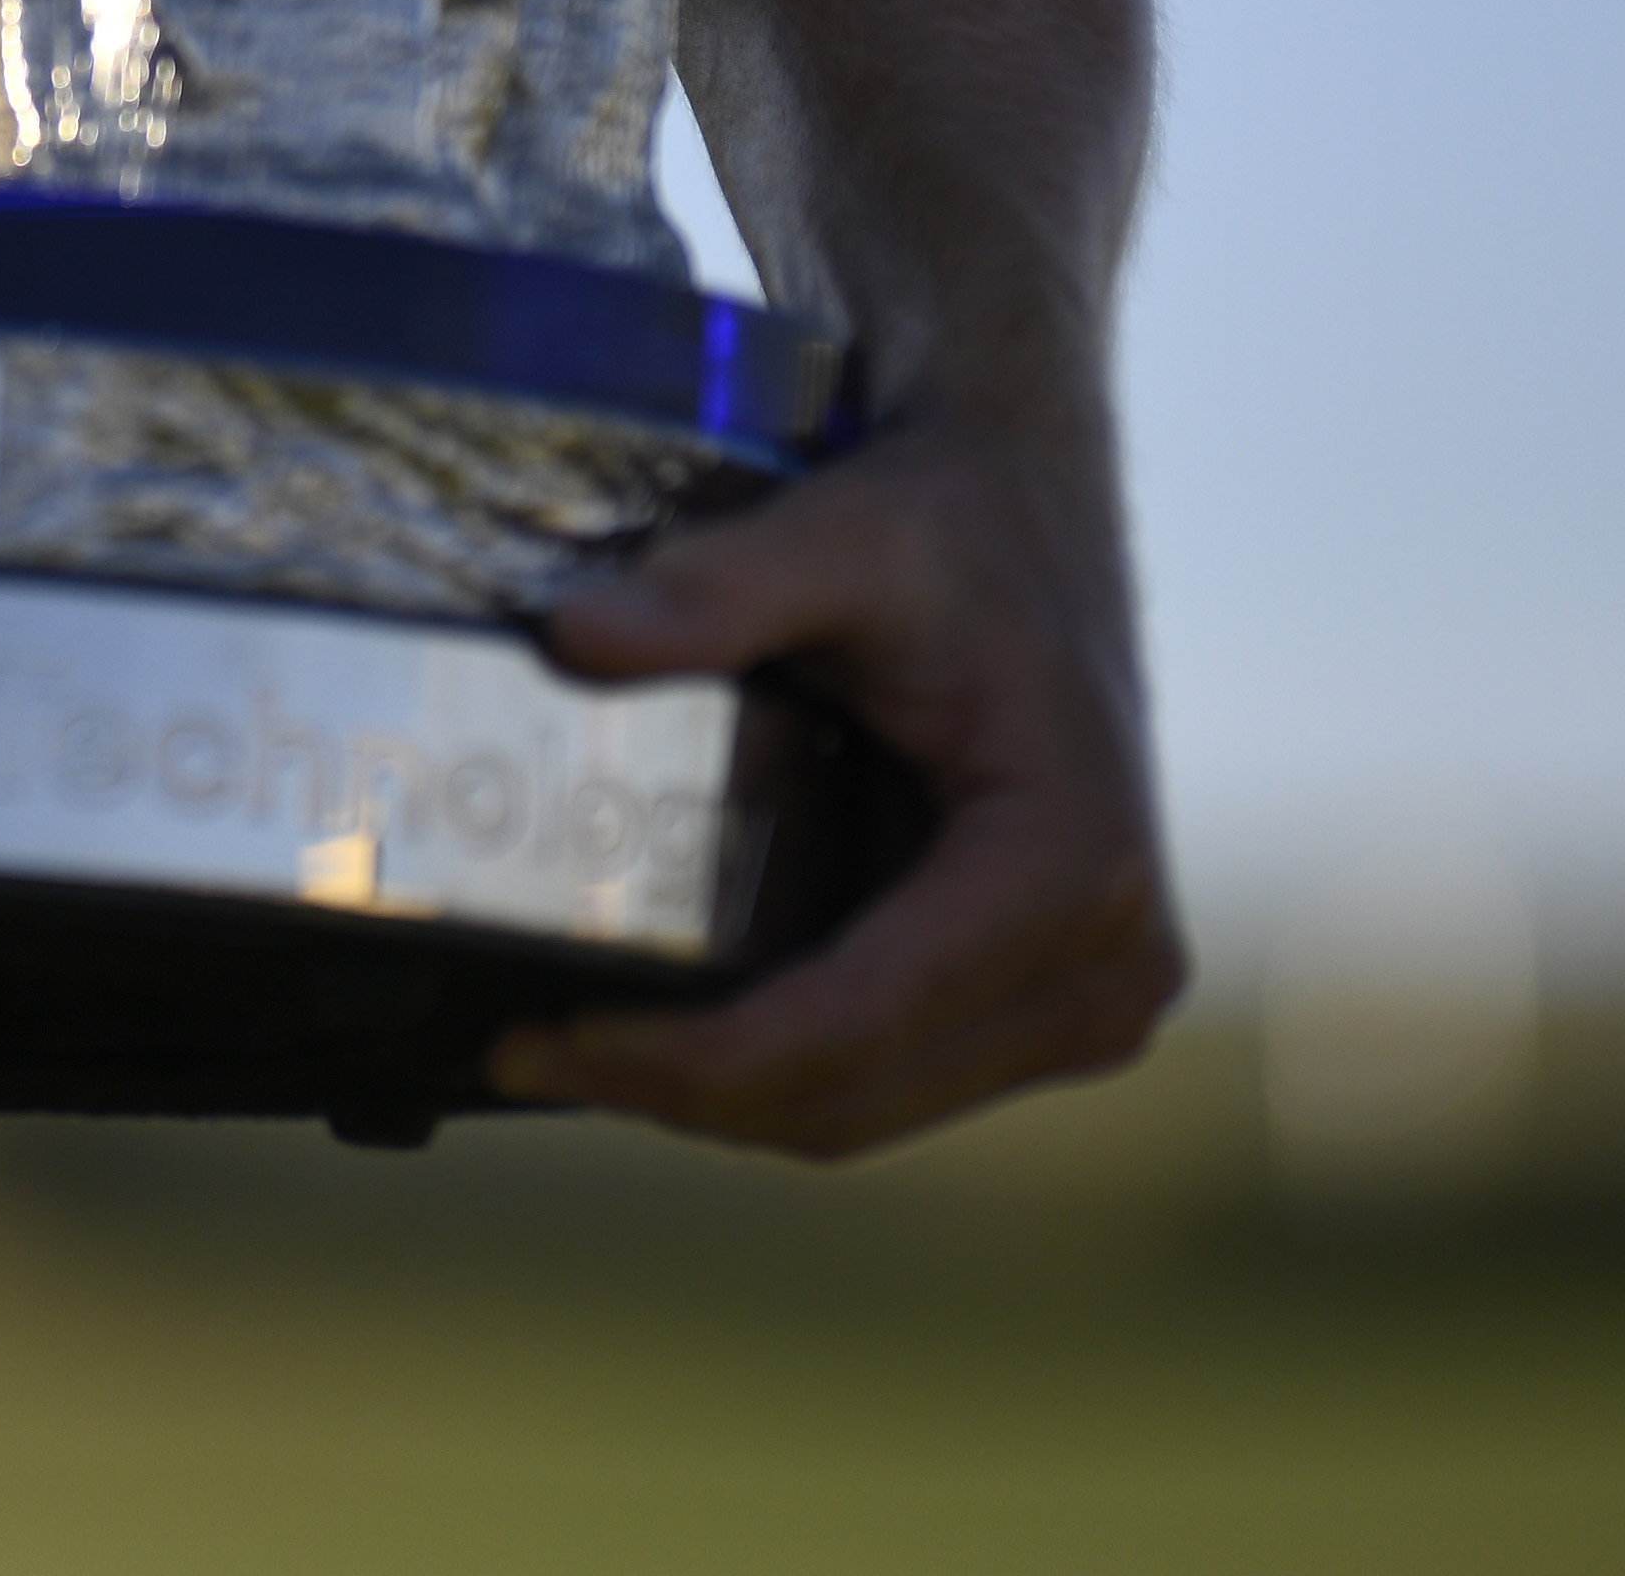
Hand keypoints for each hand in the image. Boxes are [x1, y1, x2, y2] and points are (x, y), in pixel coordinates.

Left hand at [490, 397, 1184, 1154]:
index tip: (547, 1038)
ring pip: (869, 1106)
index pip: (855, 1022)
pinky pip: (890, 1074)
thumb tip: (575, 639)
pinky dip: (773, 1067)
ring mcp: (1089, 998)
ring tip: (563, 1042)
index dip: (691, 1060)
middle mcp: (1109, 962)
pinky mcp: (1046, 1002)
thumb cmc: (948, 527)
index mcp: (1072, 869)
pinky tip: (657, 1023)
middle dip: (680, 1093)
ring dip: (720, 1097)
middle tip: (515, 1046)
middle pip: (855, 1095)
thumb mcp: (836, 536)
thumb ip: (713, 586)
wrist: (1033, 518)